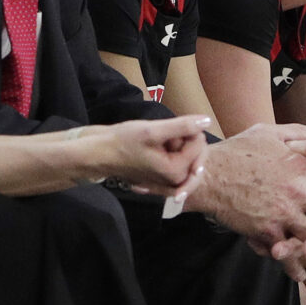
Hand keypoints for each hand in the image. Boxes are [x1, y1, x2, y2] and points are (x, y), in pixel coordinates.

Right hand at [77, 116, 211, 197]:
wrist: (99, 154)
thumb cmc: (122, 142)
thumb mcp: (152, 130)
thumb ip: (182, 126)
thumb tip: (207, 120)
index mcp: (176, 172)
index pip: (199, 142)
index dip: (185, 128)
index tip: (165, 129)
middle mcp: (176, 182)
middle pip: (196, 150)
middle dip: (181, 139)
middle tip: (159, 139)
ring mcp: (169, 184)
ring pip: (186, 154)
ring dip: (174, 145)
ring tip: (154, 145)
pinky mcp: (163, 181)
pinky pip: (178, 162)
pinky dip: (170, 153)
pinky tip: (155, 152)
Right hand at [195, 124, 305, 260]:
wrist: (207, 174)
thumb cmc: (237, 150)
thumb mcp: (271, 134)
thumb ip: (303, 135)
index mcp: (302, 167)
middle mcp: (298, 192)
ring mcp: (283, 213)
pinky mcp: (266, 231)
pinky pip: (287, 251)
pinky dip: (295, 264)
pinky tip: (301, 274)